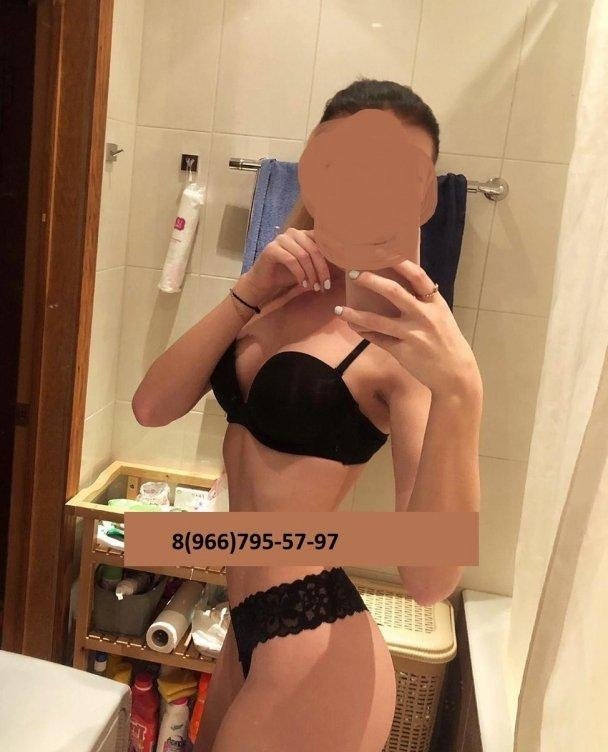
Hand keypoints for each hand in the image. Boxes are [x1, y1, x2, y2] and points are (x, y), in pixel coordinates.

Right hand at [241, 227, 331, 306]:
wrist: (263, 284)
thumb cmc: (286, 275)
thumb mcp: (309, 268)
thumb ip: (321, 263)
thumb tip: (346, 267)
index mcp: (304, 234)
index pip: (322, 242)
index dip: (331, 259)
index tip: (337, 275)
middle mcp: (293, 233)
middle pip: (314, 249)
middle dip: (322, 269)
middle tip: (325, 286)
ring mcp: (281, 239)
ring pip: (304, 255)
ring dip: (311, 273)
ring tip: (314, 287)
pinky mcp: (271, 249)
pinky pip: (291, 260)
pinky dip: (299, 273)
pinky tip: (303, 284)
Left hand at [336, 260, 481, 395]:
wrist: (455, 373)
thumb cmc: (446, 341)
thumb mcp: (440, 316)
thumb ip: (423, 302)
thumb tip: (397, 287)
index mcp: (435, 303)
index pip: (417, 276)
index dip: (400, 262)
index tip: (383, 252)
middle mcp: (424, 316)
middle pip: (393, 292)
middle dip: (371, 281)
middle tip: (354, 273)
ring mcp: (412, 334)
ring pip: (377, 321)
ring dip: (354, 315)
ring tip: (338, 310)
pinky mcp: (402, 352)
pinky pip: (378, 339)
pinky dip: (364, 333)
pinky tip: (354, 328)